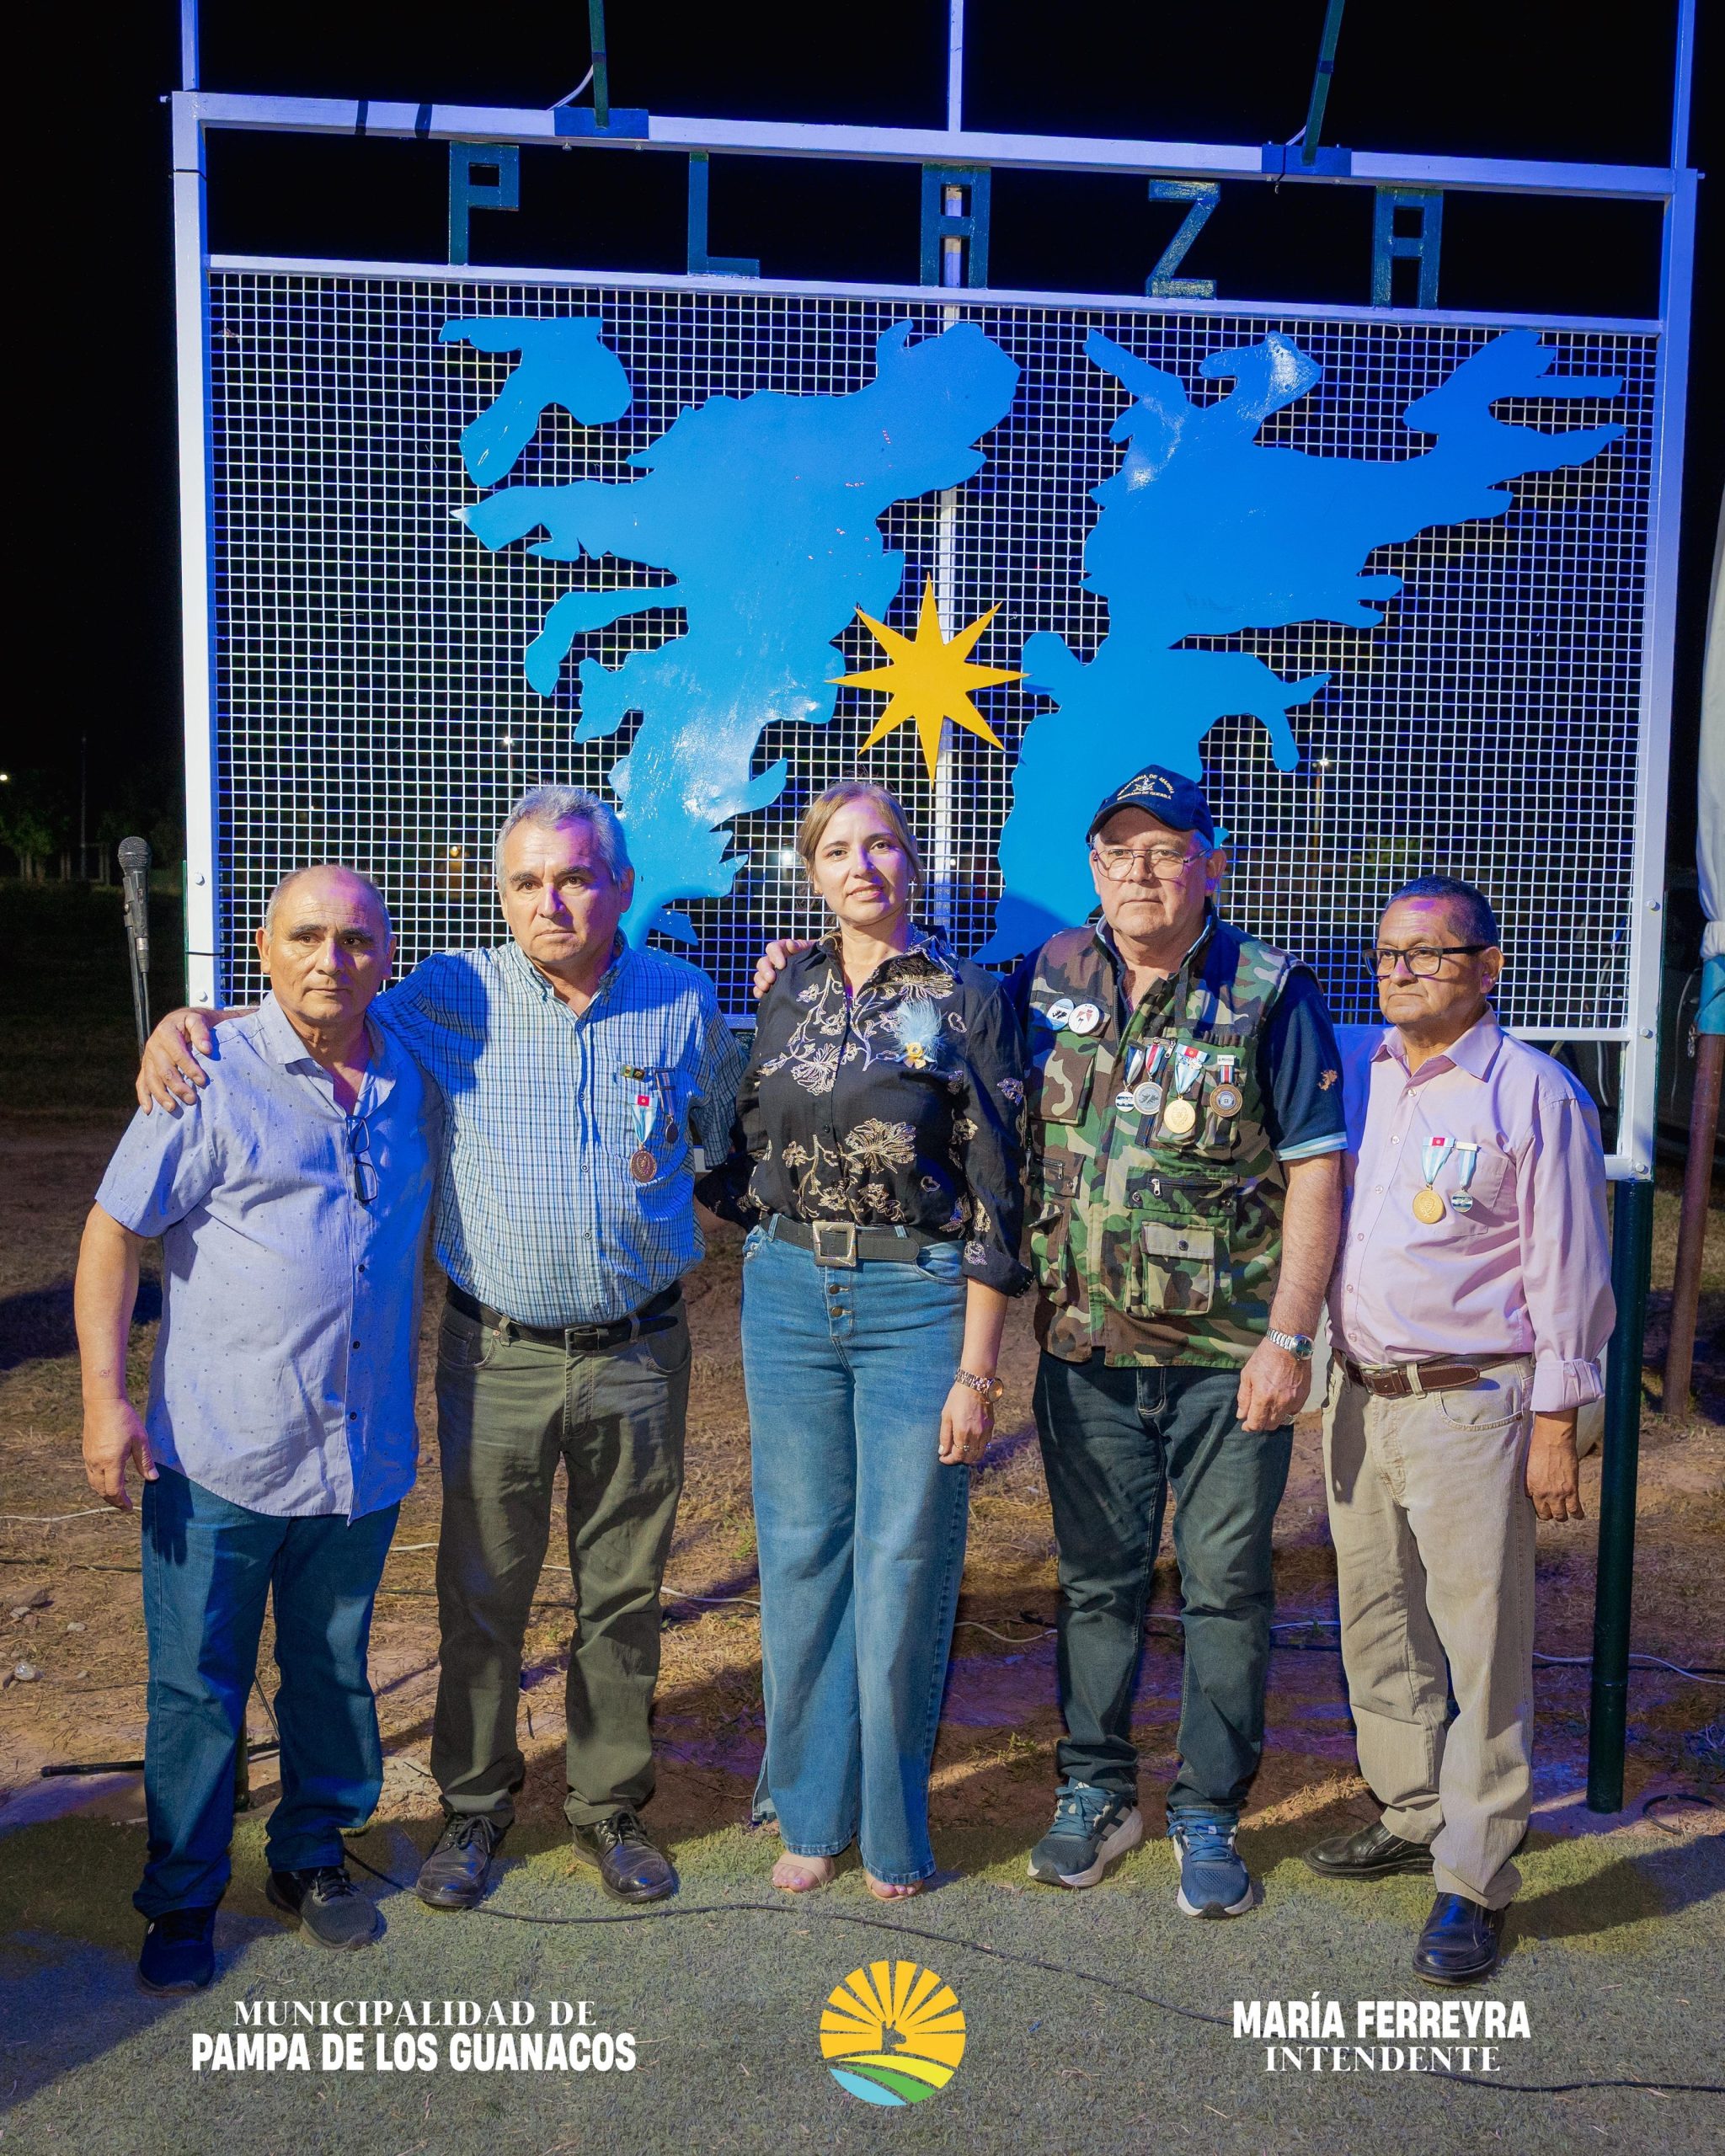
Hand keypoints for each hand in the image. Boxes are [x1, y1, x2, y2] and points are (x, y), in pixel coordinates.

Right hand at [82, 1395, 156, 1509]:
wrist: (102, 1402)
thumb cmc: (124, 1419)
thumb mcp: (141, 1440)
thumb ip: (145, 1462)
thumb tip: (153, 1479)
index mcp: (111, 1461)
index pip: (114, 1490)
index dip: (122, 1501)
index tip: (129, 1507)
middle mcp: (97, 1463)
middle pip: (102, 1491)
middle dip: (113, 1500)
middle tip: (124, 1504)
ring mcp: (89, 1458)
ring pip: (94, 1484)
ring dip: (105, 1493)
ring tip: (118, 1494)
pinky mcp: (86, 1453)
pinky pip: (91, 1475)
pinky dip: (100, 1482)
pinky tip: (110, 1478)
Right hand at [138, 1007, 214, 1112]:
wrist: (179, 1020)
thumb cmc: (191, 1022)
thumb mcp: (198, 1019)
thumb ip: (201, 1031)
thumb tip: (207, 1049)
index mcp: (166, 1033)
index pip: (178, 1054)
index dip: (190, 1068)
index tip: (202, 1081)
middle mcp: (153, 1046)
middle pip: (164, 1070)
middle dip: (178, 1086)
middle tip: (192, 1099)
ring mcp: (148, 1057)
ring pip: (152, 1079)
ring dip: (161, 1095)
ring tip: (173, 1107)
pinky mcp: (146, 1066)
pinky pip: (141, 1082)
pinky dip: (143, 1096)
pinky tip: (148, 1110)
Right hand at [752, 938, 813, 999]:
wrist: (823, 973)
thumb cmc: (817, 958)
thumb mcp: (812, 950)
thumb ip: (801, 946)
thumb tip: (790, 944)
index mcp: (783, 949)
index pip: (773, 948)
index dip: (774, 955)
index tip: (781, 965)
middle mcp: (775, 961)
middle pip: (763, 962)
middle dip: (765, 970)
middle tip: (772, 979)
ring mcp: (772, 974)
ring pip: (759, 975)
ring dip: (760, 981)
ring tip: (766, 988)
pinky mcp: (772, 987)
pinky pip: (760, 989)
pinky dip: (758, 991)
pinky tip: (761, 995)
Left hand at [939, 1380, 993, 1464]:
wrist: (976, 1384)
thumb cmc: (958, 1398)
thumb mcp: (946, 1416)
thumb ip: (944, 1436)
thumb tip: (942, 1452)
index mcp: (963, 1432)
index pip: (958, 1456)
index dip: (949, 1460)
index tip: (942, 1458)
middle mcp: (976, 1435)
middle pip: (970, 1458)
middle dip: (959, 1459)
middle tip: (950, 1454)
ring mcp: (985, 1432)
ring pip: (979, 1454)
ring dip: (969, 1456)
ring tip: (960, 1450)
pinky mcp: (990, 1427)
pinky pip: (985, 1445)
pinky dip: (977, 1449)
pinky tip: (969, 1442)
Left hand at [1236, 1338, 1309, 1432]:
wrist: (1289, 1345)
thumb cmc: (1265, 1357)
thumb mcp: (1247, 1375)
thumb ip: (1244, 1397)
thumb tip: (1241, 1415)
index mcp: (1264, 1398)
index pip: (1256, 1424)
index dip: (1249, 1426)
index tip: (1245, 1425)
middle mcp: (1280, 1403)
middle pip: (1270, 1426)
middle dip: (1261, 1424)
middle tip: (1255, 1417)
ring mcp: (1294, 1401)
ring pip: (1282, 1420)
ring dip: (1273, 1419)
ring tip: (1267, 1410)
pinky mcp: (1303, 1397)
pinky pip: (1293, 1412)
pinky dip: (1286, 1411)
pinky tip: (1280, 1403)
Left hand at [1526, 1414, 1583, 1521]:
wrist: (1553, 1439)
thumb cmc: (1540, 1447)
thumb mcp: (1528, 1467)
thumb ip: (1530, 1481)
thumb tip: (1531, 1491)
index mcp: (1530, 1487)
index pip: (1533, 1507)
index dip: (1539, 1508)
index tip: (1543, 1506)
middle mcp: (1543, 1494)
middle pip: (1546, 1515)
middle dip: (1550, 1514)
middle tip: (1553, 1509)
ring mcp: (1558, 1494)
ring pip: (1561, 1516)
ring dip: (1563, 1515)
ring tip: (1565, 1512)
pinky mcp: (1572, 1490)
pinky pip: (1575, 1510)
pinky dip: (1578, 1514)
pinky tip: (1578, 1515)